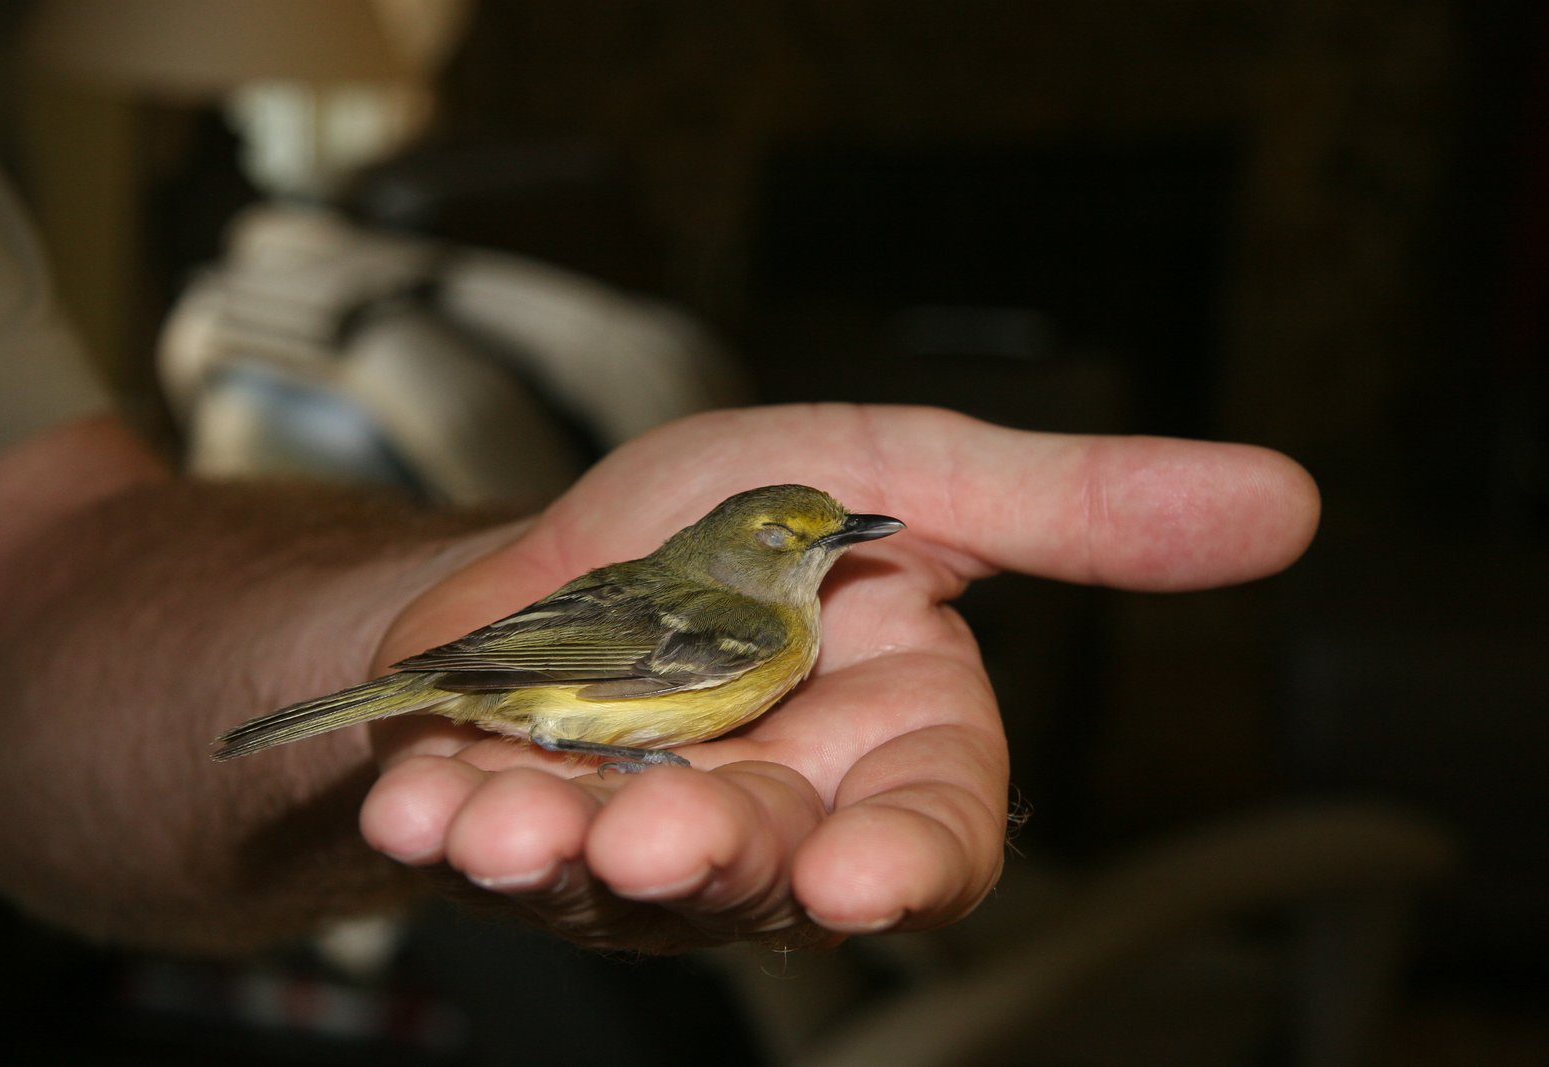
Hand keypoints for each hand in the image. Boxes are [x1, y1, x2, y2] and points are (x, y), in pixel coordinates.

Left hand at [358, 405, 1318, 951]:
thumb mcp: (901, 471)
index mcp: (886, 735)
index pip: (931, 829)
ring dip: (562, 851)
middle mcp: (778, 809)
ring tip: (497, 817)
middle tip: (655, 836)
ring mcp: (646, 834)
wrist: (559, 551)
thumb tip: (1288, 498)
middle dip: (714, 855)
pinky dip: (457, 821)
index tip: (863, 879)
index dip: (908, 863)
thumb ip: (1067, 506)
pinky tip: (423, 794)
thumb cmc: (729, 517)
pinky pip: (496, 846)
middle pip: (771, 867)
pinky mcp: (530, 828)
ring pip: (624, 878)